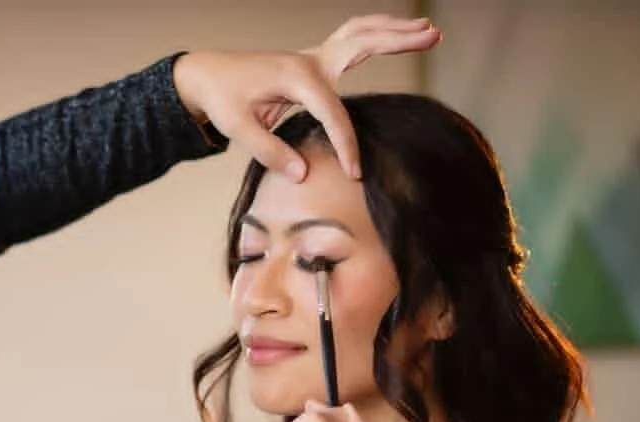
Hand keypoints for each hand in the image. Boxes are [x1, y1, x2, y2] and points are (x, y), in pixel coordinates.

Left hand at [172, 15, 440, 179]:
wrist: (206, 76)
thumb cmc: (222, 100)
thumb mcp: (239, 128)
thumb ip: (270, 152)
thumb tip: (303, 175)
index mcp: (296, 77)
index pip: (333, 114)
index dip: (347, 145)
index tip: (355, 173)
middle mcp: (309, 62)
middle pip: (362, 43)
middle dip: (398, 40)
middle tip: (434, 36)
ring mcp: (311, 59)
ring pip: (359, 35)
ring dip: (392, 30)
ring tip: (428, 29)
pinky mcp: (310, 64)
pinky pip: (349, 42)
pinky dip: (373, 35)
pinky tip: (392, 34)